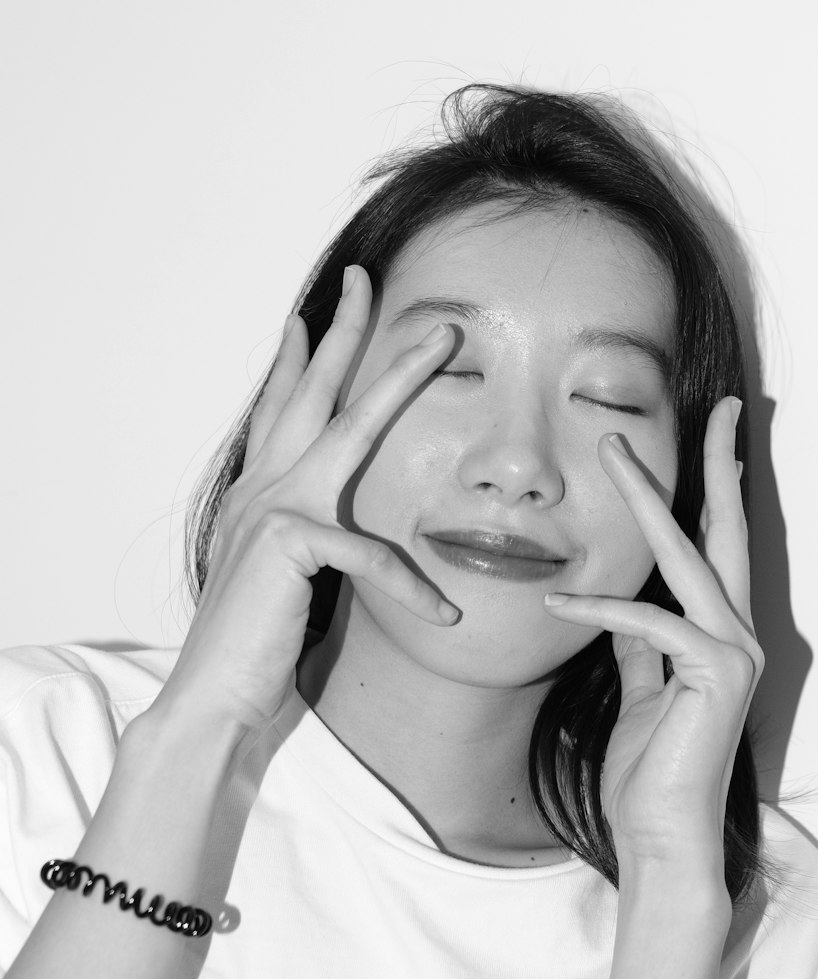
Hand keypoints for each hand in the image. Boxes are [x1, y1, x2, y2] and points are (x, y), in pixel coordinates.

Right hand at [145, 267, 459, 757]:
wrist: (213, 701)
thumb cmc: (255, 646)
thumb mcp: (291, 580)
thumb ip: (313, 542)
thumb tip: (341, 530)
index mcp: (260, 495)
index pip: (281, 411)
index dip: (298, 361)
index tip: (313, 317)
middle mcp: (262, 489)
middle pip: (309, 392)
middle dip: (341, 330)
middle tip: (362, 277)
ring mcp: (271, 510)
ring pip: (348, 427)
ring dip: (400, 377)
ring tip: (445, 342)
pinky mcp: (287, 545)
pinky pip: (369, 554)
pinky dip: (411, 586)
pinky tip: (445, 613)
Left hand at [544, 397, 762, 881]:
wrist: (661, 841)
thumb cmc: (649, 774)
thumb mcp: (638, 693)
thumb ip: (639, 649)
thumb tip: (626, 609)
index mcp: (720, 635)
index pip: (719, 546)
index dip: (719, 488)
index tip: (719, 434)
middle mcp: (738, 634)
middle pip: (727, 532)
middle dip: (719, 465)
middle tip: (718, 409)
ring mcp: (734, 652)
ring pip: (689, 557)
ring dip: (647, 501)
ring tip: (613, 453)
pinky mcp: (715, 675)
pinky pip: (650, 623)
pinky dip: (602, 607)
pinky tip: (557, 598)